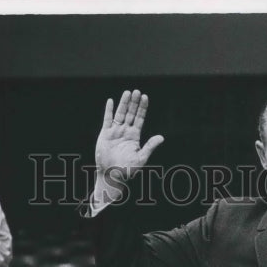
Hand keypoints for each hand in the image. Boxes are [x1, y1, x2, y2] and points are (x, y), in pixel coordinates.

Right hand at [93, 89, 164, 203]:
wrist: (111, 175)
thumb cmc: (127, 170)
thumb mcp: (141, 157)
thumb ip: (150, 146)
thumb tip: (162, 137)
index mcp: (135, 136)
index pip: (139, 118)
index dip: (142, 108)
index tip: (145, 97)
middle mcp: (125, 132)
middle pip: (130, 113)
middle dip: (134, 103)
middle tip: (137, 91)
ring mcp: (115, 132)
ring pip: (120, 114)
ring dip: (123, 103)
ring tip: (127, 92)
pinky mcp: (105, 134)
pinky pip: (107, 120)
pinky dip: (109, 111)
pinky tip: (111, 101)